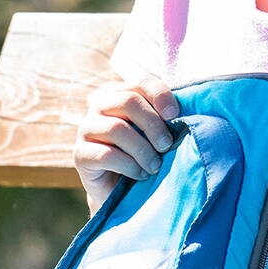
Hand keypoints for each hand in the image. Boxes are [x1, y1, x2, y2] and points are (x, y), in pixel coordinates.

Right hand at [73, 75, 179, 212]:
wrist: (121, 187)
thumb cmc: (144, 151)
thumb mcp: (156, 130)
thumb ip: (165, 115)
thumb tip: (188, 109)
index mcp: (120, 91)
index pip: (141, 81)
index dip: (161, 95)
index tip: (176, 115)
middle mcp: (98, 105)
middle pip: (128, 101)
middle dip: (153, 125)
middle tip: (167, 145)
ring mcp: (85, 128)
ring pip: (117, 129)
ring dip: (143, 150)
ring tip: (155, 166)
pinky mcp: (80, 154)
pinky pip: (106, 155)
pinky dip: (130, 166)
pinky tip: (140, 174)